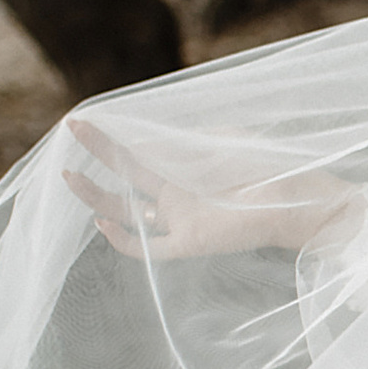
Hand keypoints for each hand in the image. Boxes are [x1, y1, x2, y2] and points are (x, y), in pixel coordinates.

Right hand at [62, 116, 357, 261]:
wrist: (299, 198)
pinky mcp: (190, 242)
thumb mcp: (225, 138)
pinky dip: (123, 239)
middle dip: (97, 154)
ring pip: (126, 212)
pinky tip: (103, 221)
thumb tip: (149, 135)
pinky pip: (148, 248)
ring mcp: (180, 218)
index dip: (111, 139)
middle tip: (70, 133)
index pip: (137, 153)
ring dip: (95, 196)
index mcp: (183, 168)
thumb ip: (188, 138)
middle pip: (124, 177)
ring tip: (68, 177)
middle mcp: (176, 194)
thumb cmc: (270, 165)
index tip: (85, 120)